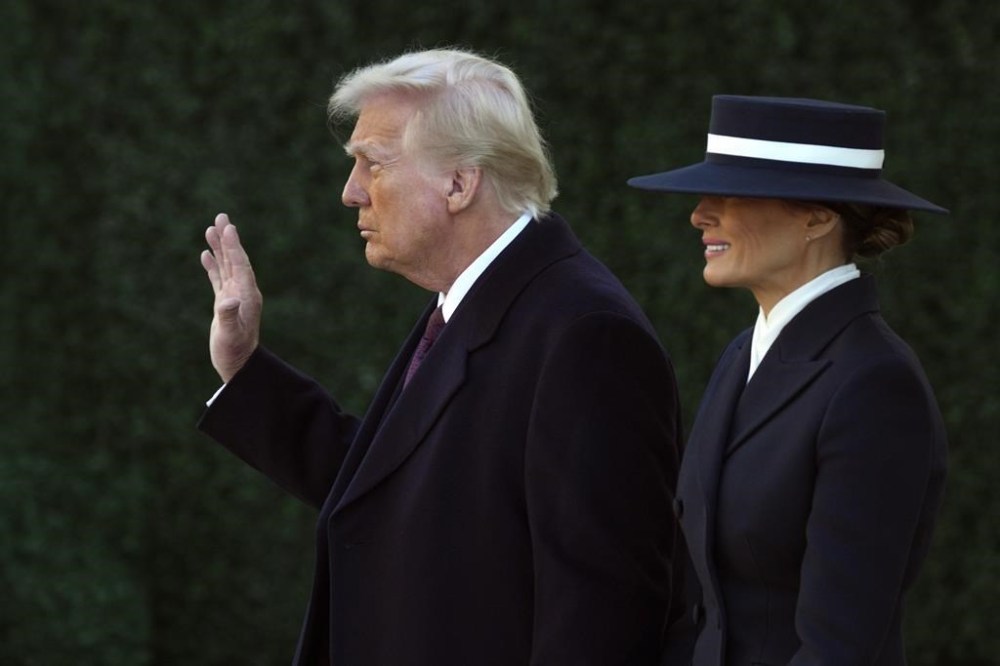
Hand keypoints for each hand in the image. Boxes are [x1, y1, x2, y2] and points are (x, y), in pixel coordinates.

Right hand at [200, 213, 262, 381]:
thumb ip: (228, 316)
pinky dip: (213, 265)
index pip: (240, 264)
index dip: (234, 245)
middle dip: (228, 238)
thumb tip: (227, 300)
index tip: (228, 226)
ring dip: (220, 248)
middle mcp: (243, 292)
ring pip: (226, 266)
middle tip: (221, 216)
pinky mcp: (225, 303)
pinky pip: (219, 278)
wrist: (238, 365)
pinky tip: (206, 254)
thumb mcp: (229, 334)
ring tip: (211, 228)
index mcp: (246, 295)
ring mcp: (234, 296)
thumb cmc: (234, 351)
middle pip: (235, 259)